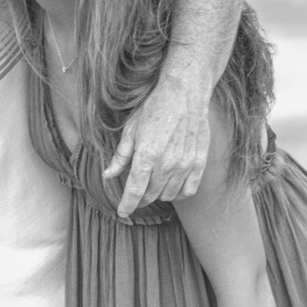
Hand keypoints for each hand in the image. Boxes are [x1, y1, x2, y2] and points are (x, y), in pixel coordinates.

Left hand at [102, 74, 211, 218]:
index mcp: (146, 156)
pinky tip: (172, 188)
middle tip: (136, 195)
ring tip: (152, 188)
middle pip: (151, 194)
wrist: (184, 94)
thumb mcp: (130, 130)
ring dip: (158, 195)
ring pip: (169, 195)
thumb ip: (120, 156)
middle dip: (140, 199)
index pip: (135, 190)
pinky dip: (179, 194)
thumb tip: (107, 175)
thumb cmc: (154, 109)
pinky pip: (189, 190)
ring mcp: (185, 165)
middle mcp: (167, 164)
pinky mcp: (199, 162)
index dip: (127, 205)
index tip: (122, 212)